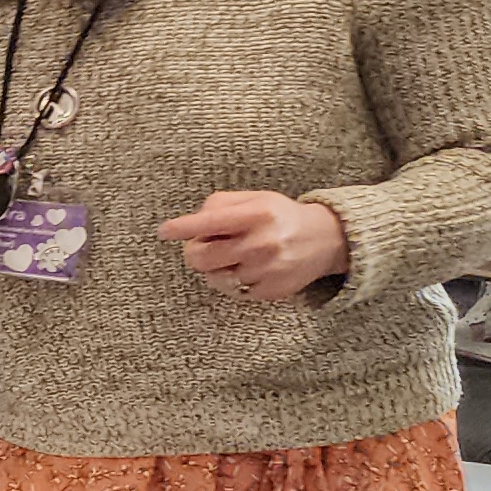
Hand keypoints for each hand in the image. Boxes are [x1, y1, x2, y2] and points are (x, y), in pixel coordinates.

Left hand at [160, 192, 348, 300]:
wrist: (326, 239)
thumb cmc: (279, 217)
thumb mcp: (254, 199)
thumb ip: (219, 204)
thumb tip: (191, 223)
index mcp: (257, 214)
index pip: (208, 222)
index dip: (182, 228)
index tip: (164, 232)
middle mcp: (262, 243)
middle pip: (201, 258)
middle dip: (195, 252)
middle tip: (206, 245)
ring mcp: (266, 270)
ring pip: (214, 277)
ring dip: (215, 268)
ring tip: (234, 256)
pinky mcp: (271, 291)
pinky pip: (233, 291)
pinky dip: (233, 281)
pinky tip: (248, 269)